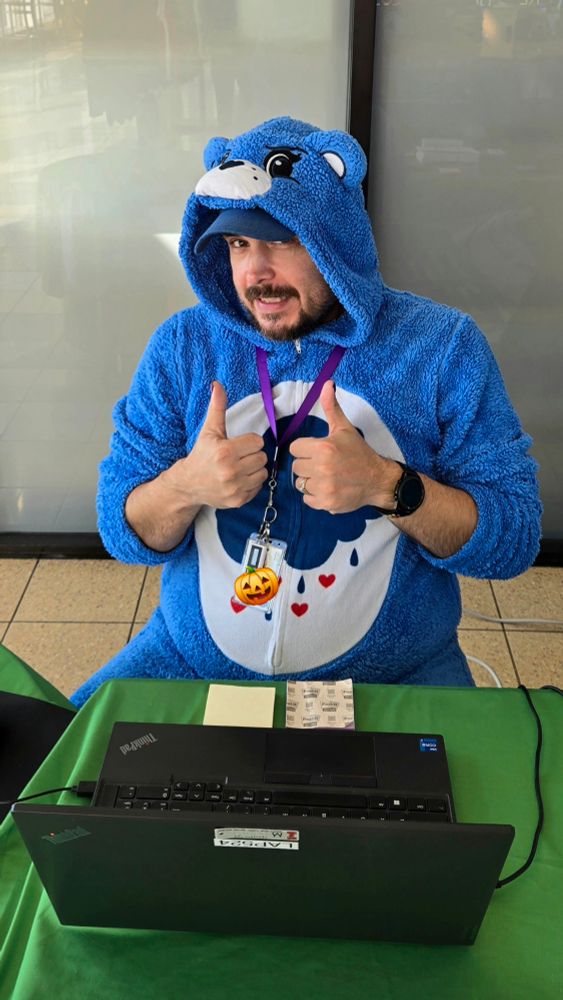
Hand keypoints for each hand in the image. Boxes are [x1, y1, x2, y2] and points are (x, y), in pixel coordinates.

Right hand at [167, 382, 267, 508]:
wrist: (189, 484)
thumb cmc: (202, 454)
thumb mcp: (209, 431)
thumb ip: (217, 407)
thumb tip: (217, 384)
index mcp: (224, 451)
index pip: (257, 442)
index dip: (249, 442)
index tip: (239, 444)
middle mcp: (230, 471)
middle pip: (262, 457)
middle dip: (253, 455)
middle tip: (240, 456)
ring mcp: (235, 488)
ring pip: (263, 473)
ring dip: (255, 469)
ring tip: (241, 467)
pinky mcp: (238, 500)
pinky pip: (259, 487)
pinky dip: (252, 483)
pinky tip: (239, 479)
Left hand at [289, 382, 399, 513]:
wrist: (377, 479)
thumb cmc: (359, 453)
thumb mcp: (344, 429)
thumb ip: (332, 407)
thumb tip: (327, 383)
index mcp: (323, 448)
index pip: (295, 449)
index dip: (305, 449)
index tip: (317, 451)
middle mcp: (322, 468)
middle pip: (296, 467)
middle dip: (308, 465)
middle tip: (324, 464)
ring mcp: (324, 487)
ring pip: (301, 483)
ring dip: (311, 481)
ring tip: (326, 477)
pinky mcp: (327, 503)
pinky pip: (307, 499)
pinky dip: (315, 496)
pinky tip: (328, 488)